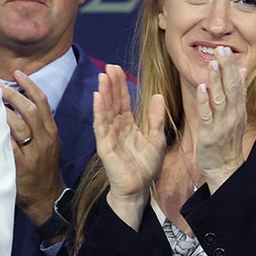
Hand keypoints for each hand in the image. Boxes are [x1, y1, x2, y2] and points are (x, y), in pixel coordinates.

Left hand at [4, 70, 65, 225]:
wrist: (47, 198)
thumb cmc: (44, 169)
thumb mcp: (49, 146)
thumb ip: (39, 128)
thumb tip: (20, 105)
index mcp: (52, 133)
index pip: (43, 103)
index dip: (30, 86)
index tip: (18, 73)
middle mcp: (45, 140)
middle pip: (30, 110)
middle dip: (13, 95)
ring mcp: (33, 154)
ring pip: (19, 126)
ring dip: (3, 112)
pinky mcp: (21, 166)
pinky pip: (8, 146)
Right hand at [93, 64, 164, 227]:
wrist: (139, 188)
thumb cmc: (146, 167)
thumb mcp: (156, 138)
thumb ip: (156, 117)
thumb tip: (157, 95)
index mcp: (127, 125)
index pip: (122, 101)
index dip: (119, 85)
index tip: (116, 68)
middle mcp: (116, 128)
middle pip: (112, 102)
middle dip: (110, 84)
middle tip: (108, 66)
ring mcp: (108, 136)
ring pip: (105, 110)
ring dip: (103, 93)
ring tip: (102, 77)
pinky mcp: (104, 145)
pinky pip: (101, 125)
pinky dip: (99, 111)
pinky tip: (98, 97)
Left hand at [194, 47, 246, 189]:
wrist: (225, 169)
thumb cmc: (228, 141)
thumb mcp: (237, 116)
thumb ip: (238, 94)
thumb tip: (242, 71)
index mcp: (239, 110)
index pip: (238, 84)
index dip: (232, 67)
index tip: (227, 50)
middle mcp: (233, 116)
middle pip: (231, 89)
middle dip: (226, 69)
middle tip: (221, 50)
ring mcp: (221, 126)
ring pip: (220, 100)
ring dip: (216, 82)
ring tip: (213, 64)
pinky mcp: (209, 135)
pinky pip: (206, 116)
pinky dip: (204, 102)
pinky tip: (201, 89)